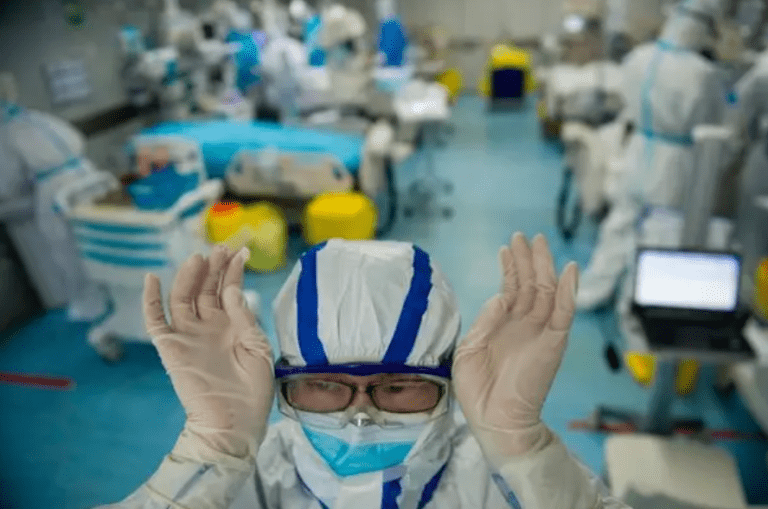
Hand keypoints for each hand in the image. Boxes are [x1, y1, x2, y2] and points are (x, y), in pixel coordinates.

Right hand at [143, 246, 273, 460]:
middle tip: (220, 247)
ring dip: (190, 276)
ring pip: (184, 297)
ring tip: (199, 258)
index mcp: (233, 326)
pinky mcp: (171, 348)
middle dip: (214, 267)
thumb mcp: (259, 348)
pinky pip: (155, 320)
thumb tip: (231, 288)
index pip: (229, 290)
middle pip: (206, 289)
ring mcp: (189, 335)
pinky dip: (150, 300)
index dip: (234, 270)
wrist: (233, 422)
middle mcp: (209, 327)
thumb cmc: (253, 391)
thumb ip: (244, 317)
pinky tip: (153, 279)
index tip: (242, 250)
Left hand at [452, 233, 577, 464]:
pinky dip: (568, 291)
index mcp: (503, 326)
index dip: (510, 268)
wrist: (495, 420)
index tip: (507, 247)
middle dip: (527, 259)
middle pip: (530, 284)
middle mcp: (524, 325)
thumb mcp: (470, 348)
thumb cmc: (478, 390)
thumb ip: (486, 319)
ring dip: (543, 266)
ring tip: (538, 242)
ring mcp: (540, 332)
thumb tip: (500, 296)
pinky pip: (564, 312)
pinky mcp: (553, 342)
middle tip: (524, 235)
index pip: (511, 290)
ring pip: (546, 291)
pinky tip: (569, 270)